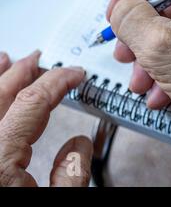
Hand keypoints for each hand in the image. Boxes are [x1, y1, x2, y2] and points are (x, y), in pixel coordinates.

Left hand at [0, 51, 92, 186]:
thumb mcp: (59, 201)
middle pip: (1, 96)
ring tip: (9, 62)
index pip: (32, 103)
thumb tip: (81, 144)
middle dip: (23, 71)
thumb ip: (73, 172)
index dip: (57, 82)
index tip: (74, 74)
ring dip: (0, 79)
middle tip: (41, 59)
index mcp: (0, 159)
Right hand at [108, 0, 170, 136]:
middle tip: (126, 52)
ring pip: (170, 29)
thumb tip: (122, 9)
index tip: (115, 14)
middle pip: (162, 4)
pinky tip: (161, 90)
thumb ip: (130, 18)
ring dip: (150, 57)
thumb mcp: (160, 44)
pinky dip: (168, 66)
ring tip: (142, 80)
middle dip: (139, 35)